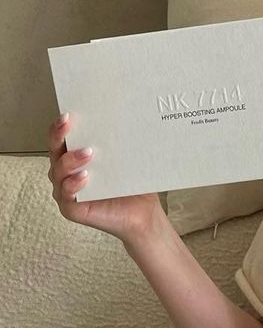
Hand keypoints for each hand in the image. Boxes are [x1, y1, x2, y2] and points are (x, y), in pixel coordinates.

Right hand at [46, 114, 162, 243]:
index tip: (67, 114)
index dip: (60, 127)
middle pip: (55, 152)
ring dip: (70, 160)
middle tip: (68, 124)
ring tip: (87, 153)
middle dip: (59, 136)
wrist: (143, 213)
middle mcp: (66, 173)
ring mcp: (66, 191)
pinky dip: (73, 184)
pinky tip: (84, 177)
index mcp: (75, 158)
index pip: (62, 139)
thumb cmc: (132, 184)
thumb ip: (118, 141)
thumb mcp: (124, 158)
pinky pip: (66, 195)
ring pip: (58, 172)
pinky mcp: (71, 209)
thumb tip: (124, 114)